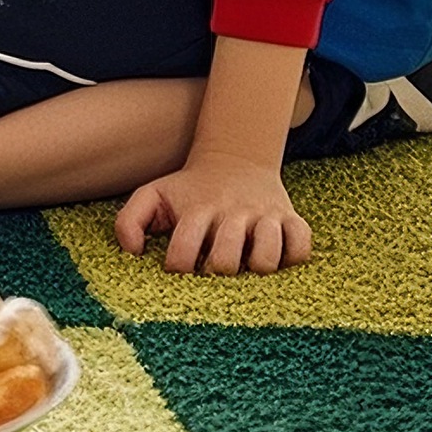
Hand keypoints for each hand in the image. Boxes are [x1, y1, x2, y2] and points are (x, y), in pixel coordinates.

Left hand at [115, 149, 313, 274]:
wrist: (234, 160)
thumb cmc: (189, 190)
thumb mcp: (153, 195)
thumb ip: (129, 221)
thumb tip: (132, 252)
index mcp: (197, 210)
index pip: (183, 251)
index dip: (178, 268)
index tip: (179, 269)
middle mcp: (232, 213)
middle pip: (226, 260)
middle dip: (217, 271)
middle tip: (215, 269)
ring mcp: (264, 215)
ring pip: (267, 256)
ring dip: (256, 266)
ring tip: (246, 263)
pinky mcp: (291, 218)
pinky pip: (301, 245)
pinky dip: (294, 256)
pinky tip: (277, 255)